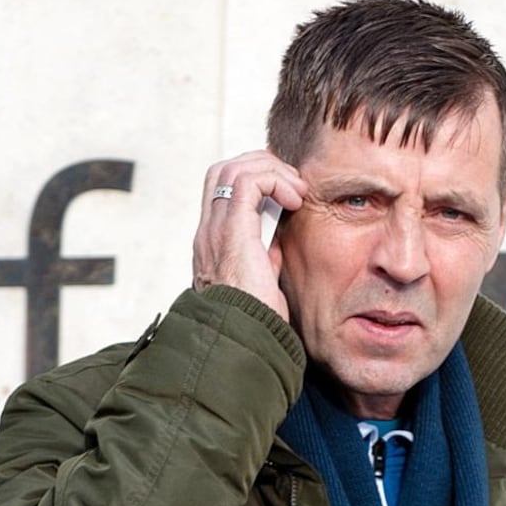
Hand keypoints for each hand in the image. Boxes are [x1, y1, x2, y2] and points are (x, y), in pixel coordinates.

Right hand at [192, 150, 306, 319]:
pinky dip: (274, 180)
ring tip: (297, 190)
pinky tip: (294, 200)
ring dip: (272, 170)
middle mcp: (208, 231)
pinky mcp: (232, 231)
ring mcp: (215, 230)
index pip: (223, 190)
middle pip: (224, 170)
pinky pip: (248, 182)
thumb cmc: (255, 320)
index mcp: (213, 243)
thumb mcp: (261, 280)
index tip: (286, 190)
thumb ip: (264, 255)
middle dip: (262, 165)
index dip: (255, 178)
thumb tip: (278, 237)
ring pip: (234, 168)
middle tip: (293, 184)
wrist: (242, 340)